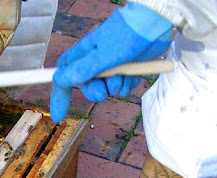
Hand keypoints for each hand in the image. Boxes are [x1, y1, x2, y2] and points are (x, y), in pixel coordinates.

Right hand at [50, 3, 171, 121]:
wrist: (157, 23)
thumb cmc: (128, 33)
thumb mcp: (104, 55)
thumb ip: (83, 69)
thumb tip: (59, 80)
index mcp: (84, 54)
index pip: (64, 75)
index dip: (60, 95)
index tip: (59, 115)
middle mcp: (96, 60)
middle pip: (87, 87)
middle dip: (95, 92)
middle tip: (104, 90)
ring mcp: (112, 65)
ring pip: (107, 88)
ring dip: (115, 87)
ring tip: (123, 74)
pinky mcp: (128, 69)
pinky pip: (122, 87)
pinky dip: (127, 86)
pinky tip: (132, 77)